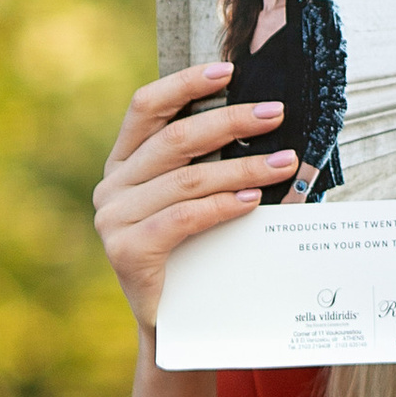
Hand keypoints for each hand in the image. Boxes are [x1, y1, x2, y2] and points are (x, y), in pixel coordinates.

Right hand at [93, 62, 298, 326]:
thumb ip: (206, 162)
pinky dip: (222, 205)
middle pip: (176, 139)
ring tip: (284, 164)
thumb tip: (262, 122)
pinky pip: (182, 218)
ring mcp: (113, 218)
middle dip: (232, 122)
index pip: (146, 107)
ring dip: (243, 168)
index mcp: (124, 163)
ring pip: (187, 179)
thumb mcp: (193, 198)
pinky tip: (252, 201)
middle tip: (276, 115)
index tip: (229, 71)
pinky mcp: (126, 250)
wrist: (175, 325)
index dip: (186, 84)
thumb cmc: (193, 253)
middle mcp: (112, 185)